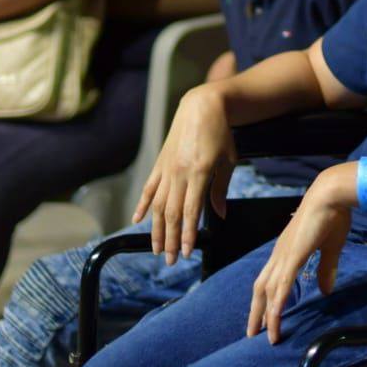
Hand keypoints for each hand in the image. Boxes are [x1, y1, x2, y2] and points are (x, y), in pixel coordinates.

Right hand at [132, 82, 237, 263]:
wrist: (202, 106)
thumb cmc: (220, 133)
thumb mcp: (228, 160)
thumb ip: (220, 189)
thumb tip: (219, 215)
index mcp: (199, 173)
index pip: (191, 211)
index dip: (188, 234)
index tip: (187, 252)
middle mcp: (179, 173)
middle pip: (172, 213)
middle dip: (171, 239)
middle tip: (171, 260)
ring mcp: (167, 168)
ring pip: (158, 205)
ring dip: (157, 229)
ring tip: (157, 249)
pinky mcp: (159, 163)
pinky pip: (149, 188)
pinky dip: (142, 205)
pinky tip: (138, 221)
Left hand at [246, 165, 352, 343]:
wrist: (331, 193)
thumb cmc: (332, 215)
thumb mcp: (330, 248)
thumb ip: (326, 269)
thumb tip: (326, 291)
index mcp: (287, 251)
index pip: (271, 281)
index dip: (265, 300)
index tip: (264, 319)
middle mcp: (280, 254)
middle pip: (261, 288)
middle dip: (257, 312)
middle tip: (253, 334)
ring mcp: (284, 254)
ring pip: (269, 290)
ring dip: (266, 313)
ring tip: (265, 334)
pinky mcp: (293, 254)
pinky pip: (283, 283)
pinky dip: (277, 301)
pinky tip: (275, 316)